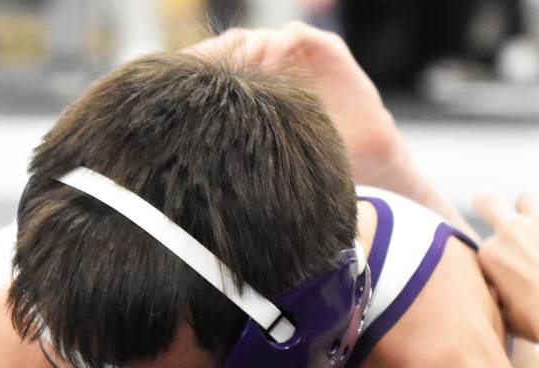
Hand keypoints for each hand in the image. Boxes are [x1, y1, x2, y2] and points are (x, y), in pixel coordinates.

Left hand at [185, 22, 404, 188]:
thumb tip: (174, 154)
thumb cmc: (308, 160)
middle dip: (212, 59)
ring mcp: (296, 53)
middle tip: (197, 77)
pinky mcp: (325, 49)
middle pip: (229, 46)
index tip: (174, 85)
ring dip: (243, 53)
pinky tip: (267, 66)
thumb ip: (225, 144)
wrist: (364, 157)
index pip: (211, 64)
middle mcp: (270, 63)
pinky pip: (295, 36)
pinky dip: (279, 45)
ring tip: (233, 75)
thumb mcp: (259, 153)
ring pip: (258, 39)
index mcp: (249, 84)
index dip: (193, 70)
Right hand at [475, 191, 538, 344]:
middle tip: (485, 202)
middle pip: (490, 203)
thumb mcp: (505, 316)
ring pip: (528, 198)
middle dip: (487, 203)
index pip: (486, 246)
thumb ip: (498, 298)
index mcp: (489, 255)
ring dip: (533, 207)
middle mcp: (511, 231)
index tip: (504, 266)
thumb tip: (497, 299)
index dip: (496, 255)